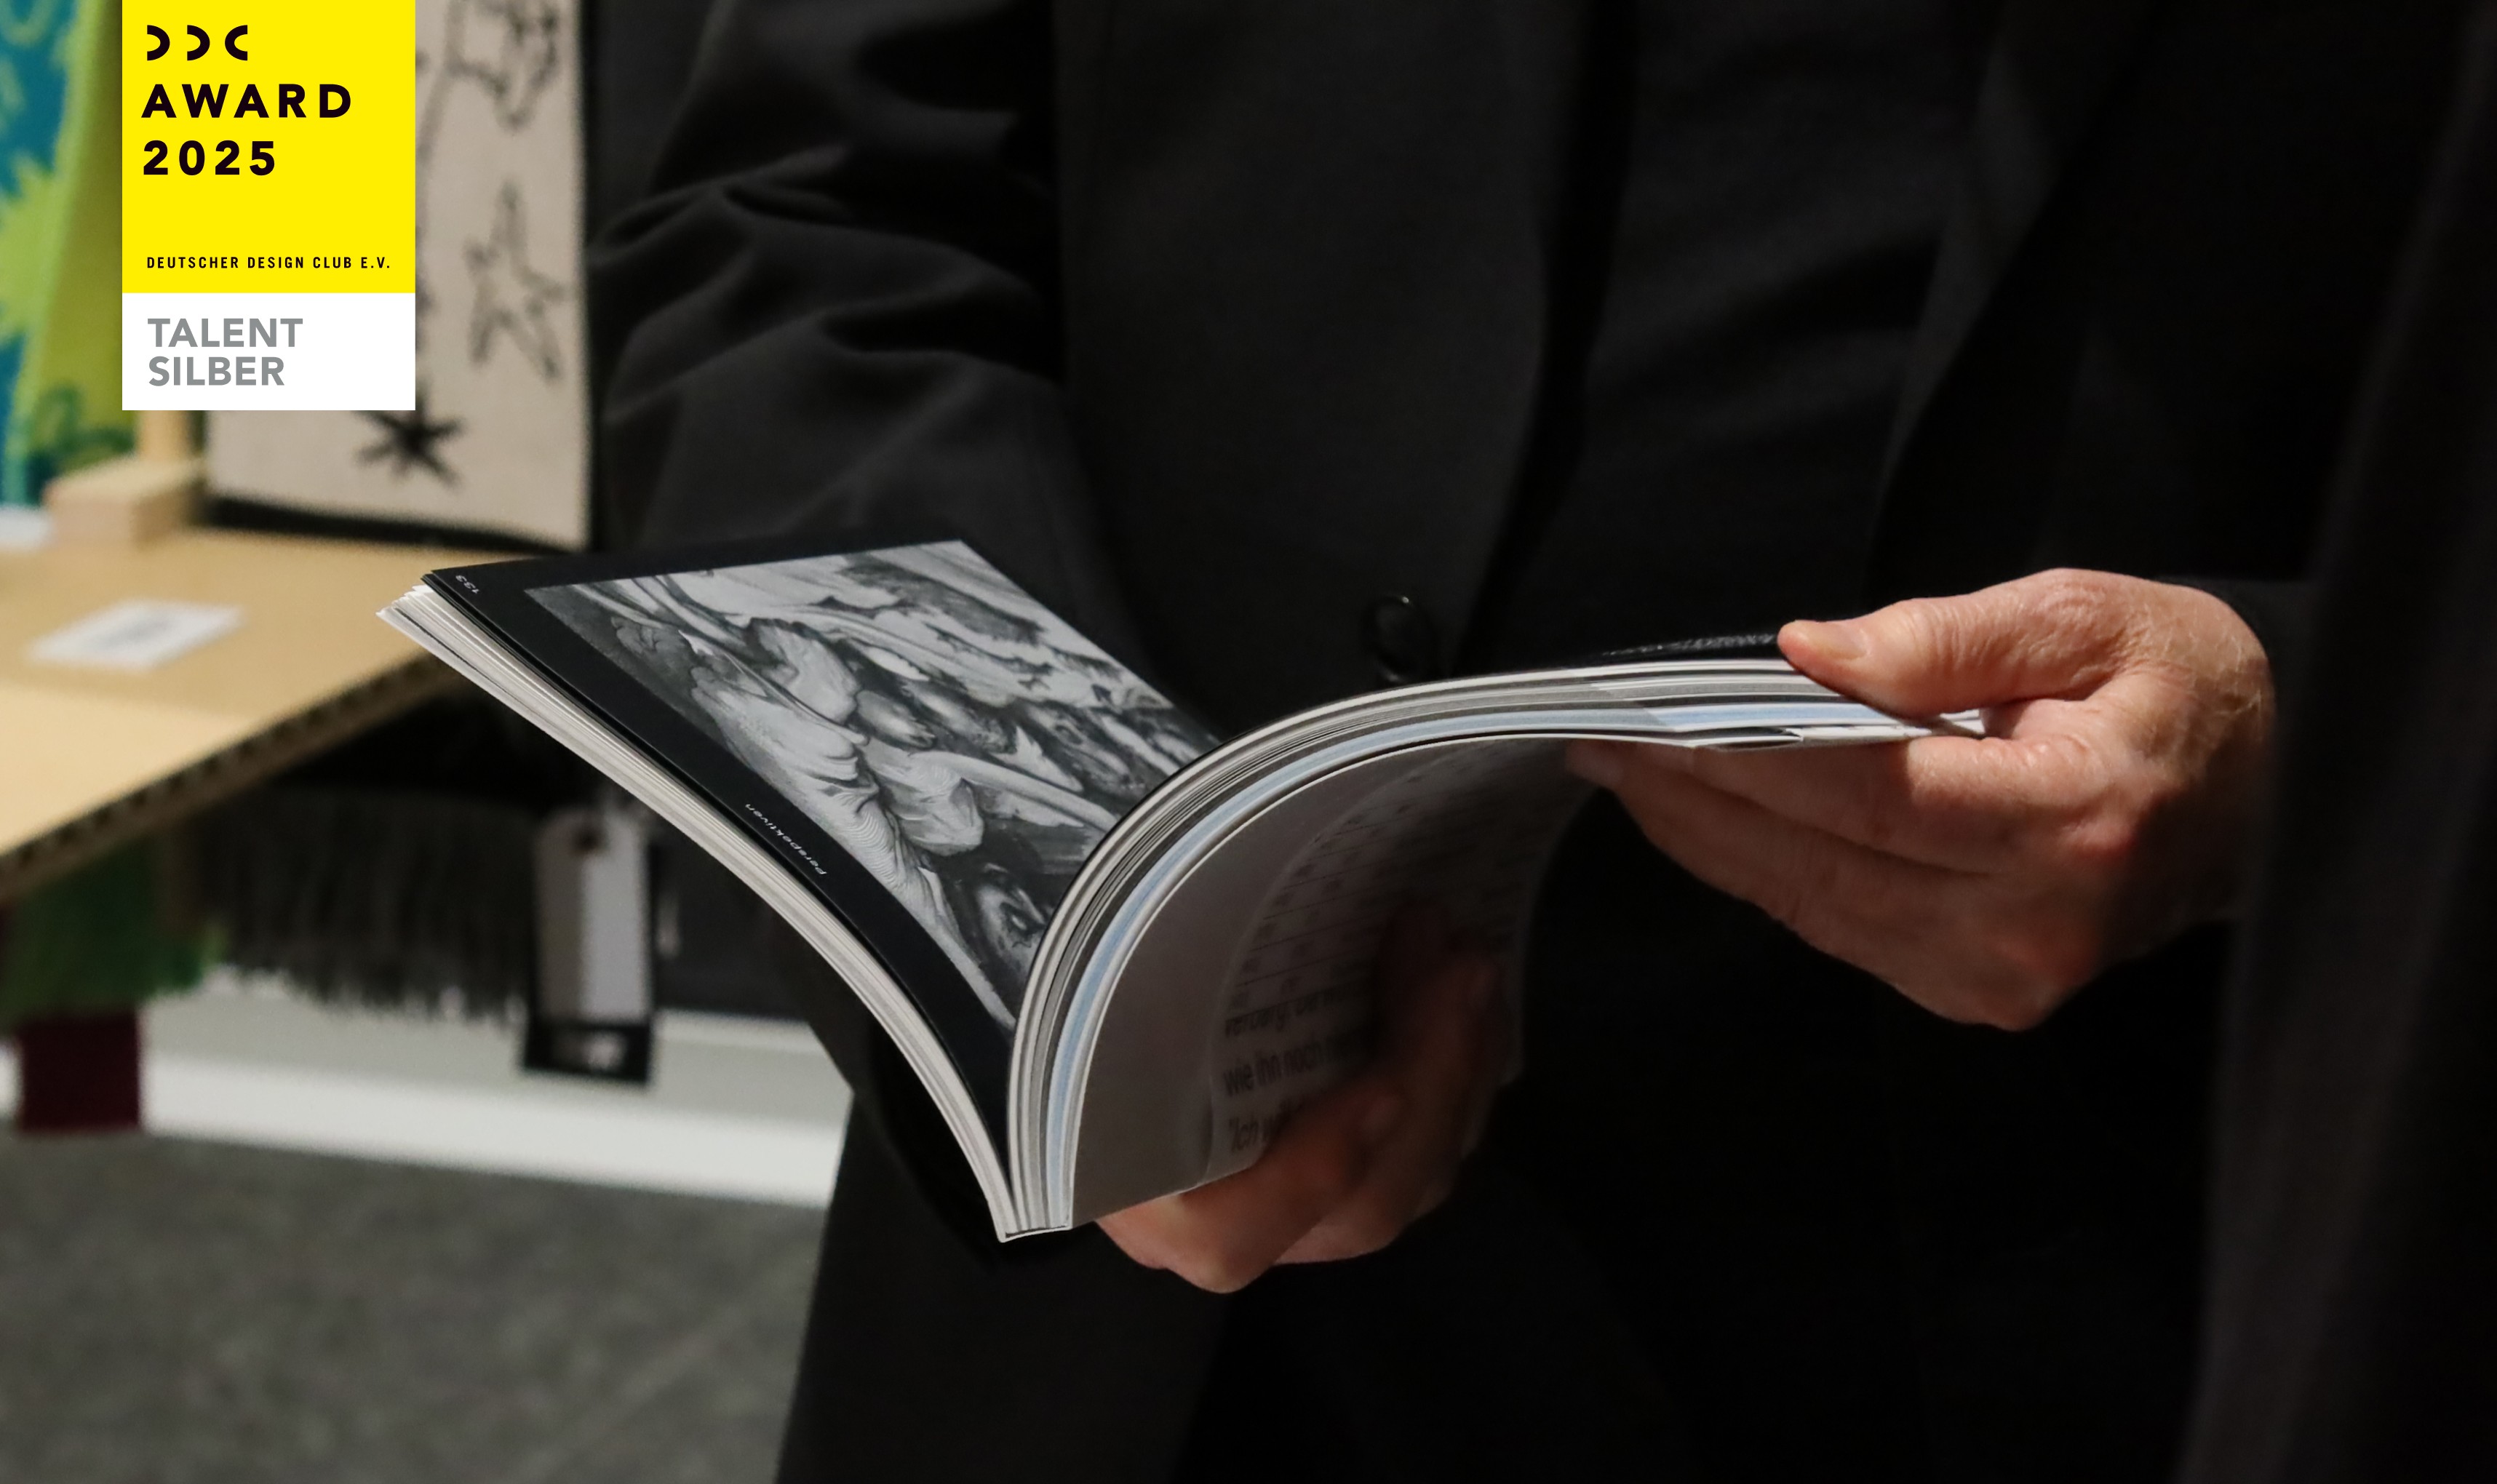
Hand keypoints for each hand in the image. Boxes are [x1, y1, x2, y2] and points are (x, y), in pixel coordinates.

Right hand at [1098, 910, 1506, 1292]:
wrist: (1110, 1007)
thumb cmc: (1099, 1006)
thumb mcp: (1103, 998)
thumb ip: (1148, 991)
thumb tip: (1194, 896)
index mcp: (1151, 1207)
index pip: (1231, 1236)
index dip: (1312, 1176)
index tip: (1382, 1086)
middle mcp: (1239, 1229)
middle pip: (1360, 1207)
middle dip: (1428, 1082)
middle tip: (1457, 967)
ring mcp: (1312, 1209)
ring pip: (1414, 1179)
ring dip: (1460, 1067)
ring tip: (1470, 962)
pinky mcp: (1362, 1168)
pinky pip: (1433, 1146)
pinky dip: (1463, 1072)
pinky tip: (1473, 996)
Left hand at [1566, 569, 2273, 1029]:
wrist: (2270, 788)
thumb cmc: (2176, 687)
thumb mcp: (2081, 616)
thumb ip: (1939, 638)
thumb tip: (1802, 654)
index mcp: (2072, 819)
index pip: (1866, 793)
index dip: (1743, 760)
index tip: (1646, 724)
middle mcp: (2035, 923)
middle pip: (1821, 864)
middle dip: (1698, 805)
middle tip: (1604, 748)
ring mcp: (2007, 978)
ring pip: (1817, 909)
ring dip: (1714, 846)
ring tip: (1633, 780)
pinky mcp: (1983, 997)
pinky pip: (1845, 933)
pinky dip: (1771, 877)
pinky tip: (1713, 826)